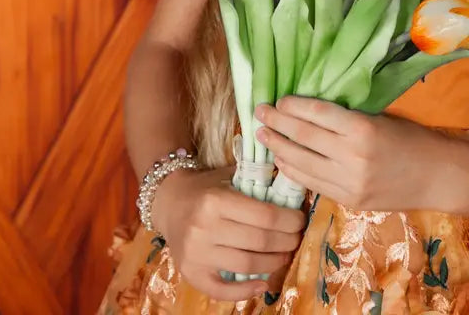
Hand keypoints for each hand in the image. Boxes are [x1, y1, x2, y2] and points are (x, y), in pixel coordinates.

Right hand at [151, 164, 305, 301]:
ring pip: (247, 266)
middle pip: (259, 241)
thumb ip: (256, 182)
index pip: (264, 215)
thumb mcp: (228, 176)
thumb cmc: (204, 187)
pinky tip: (263, 284)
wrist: (168, 202)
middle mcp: (205, 228)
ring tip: (284, 256)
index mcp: (216, 201)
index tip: (300, 220)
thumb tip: (293, 190)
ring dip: (273, 264)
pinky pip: (222, 290)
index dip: (289, 220)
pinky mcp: (190, 274)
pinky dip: (246, 291)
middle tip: (296, 238)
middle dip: (286, 241)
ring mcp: (197, 254)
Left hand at [255, 97, 445, 210]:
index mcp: (361, 128)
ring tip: (264, 137)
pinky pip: (313, 184)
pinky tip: (283, 161)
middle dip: (277, 124)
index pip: (317, 114)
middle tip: (259, 113)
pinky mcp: (349, 201)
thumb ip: (346, 119)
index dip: (293, 106)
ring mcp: (349, 182)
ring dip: (279, 149)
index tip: (277, 99)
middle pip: (304, 137)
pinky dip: (294, 171)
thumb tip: (308, 111)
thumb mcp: (379, 118)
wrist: (436, 177)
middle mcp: (351, 156)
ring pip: (302, 164)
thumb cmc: (411, 139)